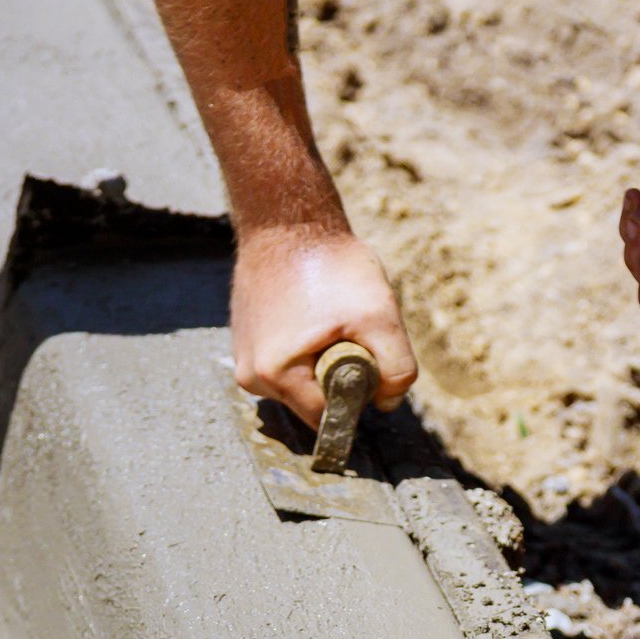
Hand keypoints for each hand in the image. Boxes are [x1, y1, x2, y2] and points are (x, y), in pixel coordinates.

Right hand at [231, 223, 416, 428]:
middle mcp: (250, 376)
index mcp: (274, 375)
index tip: (362, 357)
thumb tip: (388, 402)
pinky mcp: (244, 343)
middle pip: (309, 404)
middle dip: (336, 378)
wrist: (286, 220)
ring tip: (324, 319)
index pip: (326, 418)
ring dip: (319, 363)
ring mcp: (243, 360)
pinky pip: (284, 365)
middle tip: (344, 332)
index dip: (355, 398)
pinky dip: (303, 348)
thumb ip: (396, 368)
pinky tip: (308, 315)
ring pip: (297, 386)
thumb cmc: (330, 264)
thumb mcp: (379, 315)